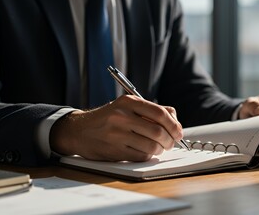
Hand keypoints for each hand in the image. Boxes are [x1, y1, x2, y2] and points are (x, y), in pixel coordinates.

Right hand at [49, 95, 182, 161]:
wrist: (80, 130)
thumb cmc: (109, 118)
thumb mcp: (127, 106)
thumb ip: (151, 110)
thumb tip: (175, 120)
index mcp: (128, 102)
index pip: (160, 113)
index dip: (174, 125)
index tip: (178, 132)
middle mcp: (122, 116)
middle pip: (158, 131)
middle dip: (169, 140)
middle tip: (170, 143)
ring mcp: (117, 134)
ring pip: (151, 146)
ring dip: (160, 149)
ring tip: (158, 147)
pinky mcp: (114, 150)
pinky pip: (141, 156)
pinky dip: (148, 155)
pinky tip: (145, 151)